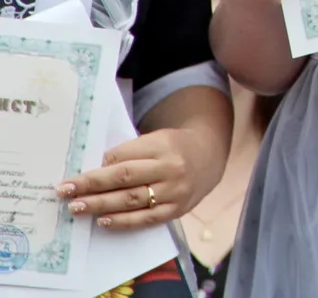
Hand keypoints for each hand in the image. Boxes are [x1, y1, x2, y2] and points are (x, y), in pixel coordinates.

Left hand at [57, 128, 216, 228]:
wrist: (210, 156)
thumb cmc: (173, 147)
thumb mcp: (156, 139)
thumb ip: (130, 152)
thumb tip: (95, 169)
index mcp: (163, 144)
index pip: (124, 156)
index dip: (97, 168)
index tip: (72, 176)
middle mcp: (171, 167)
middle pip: (124, 177)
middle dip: (91, 186)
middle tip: (66, 192)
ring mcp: (175, 190)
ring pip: (132, 200)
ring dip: (100, 205)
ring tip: (77, 208)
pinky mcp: (177, 209)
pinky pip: (146, 218)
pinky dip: (123, 221)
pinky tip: (103, 221)